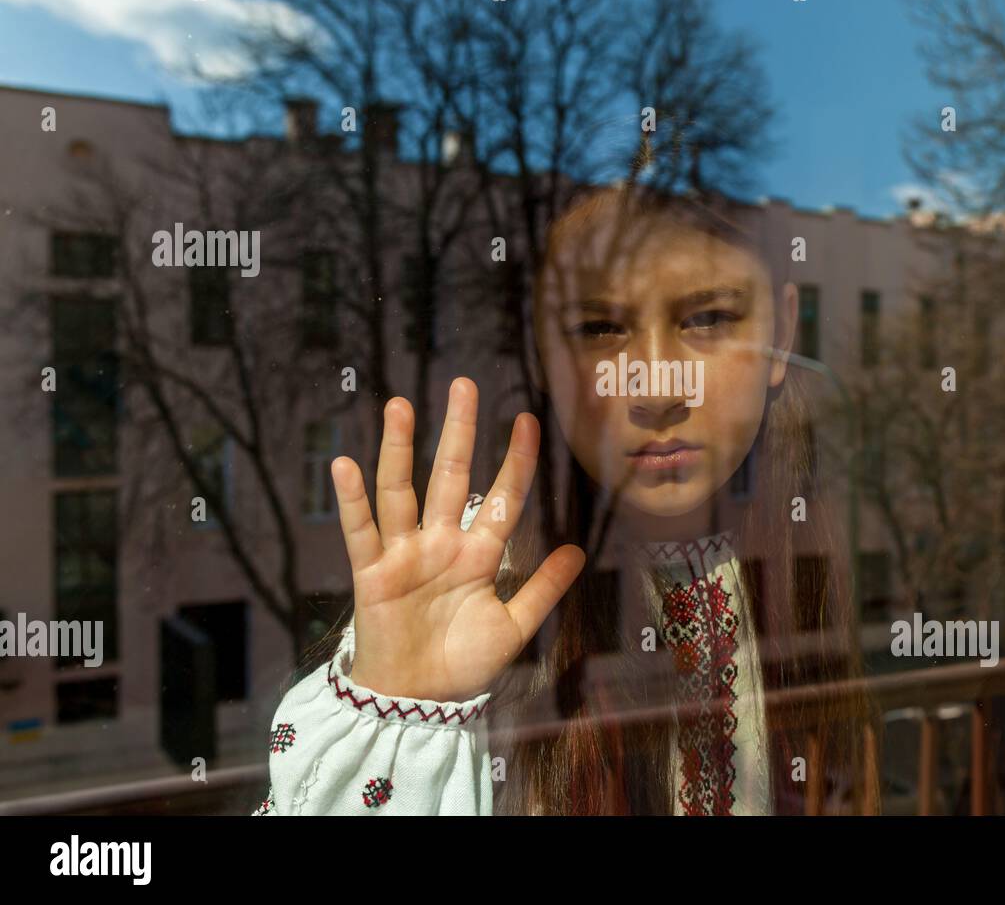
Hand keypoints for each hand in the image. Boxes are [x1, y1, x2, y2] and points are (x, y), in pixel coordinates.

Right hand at [333, 377, 584, 701]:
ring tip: (401, 405)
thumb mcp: (513, 628)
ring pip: (402, 491)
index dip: (516, 460)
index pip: (502, 497)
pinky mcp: (373, 573)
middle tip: (463, 384)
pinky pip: (361, 531)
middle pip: (451, 477)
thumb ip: (542, 590)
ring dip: (399, 449)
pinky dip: (351, 500)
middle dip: (458, 432)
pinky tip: (345, 464)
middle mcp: (442, 543)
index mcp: (479, 554)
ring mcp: (405, 554)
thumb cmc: (463, 664)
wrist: (417, 701)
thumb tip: (577, 550)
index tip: (527, 419)